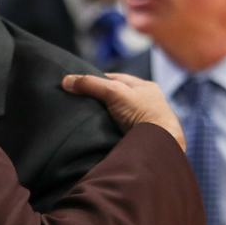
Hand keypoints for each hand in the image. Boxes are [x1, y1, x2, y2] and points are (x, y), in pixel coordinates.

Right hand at [63, 72, 185, 149]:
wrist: (159, 145)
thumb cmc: (143, 112)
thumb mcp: (114, 91)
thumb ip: (90, 84)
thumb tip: (66, 81)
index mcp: (146, 88)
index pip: (117, 79)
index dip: (98, 80)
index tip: (81, 85)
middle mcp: (148, 104)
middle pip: (118, 98)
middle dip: (101, 100)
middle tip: (81, 103)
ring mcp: (146, 123)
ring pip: (119, 115)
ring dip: (106, 118)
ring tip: (87, 120)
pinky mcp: (142, 139)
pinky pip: (122, 131)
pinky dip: (111, 131)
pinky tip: (101, 133)